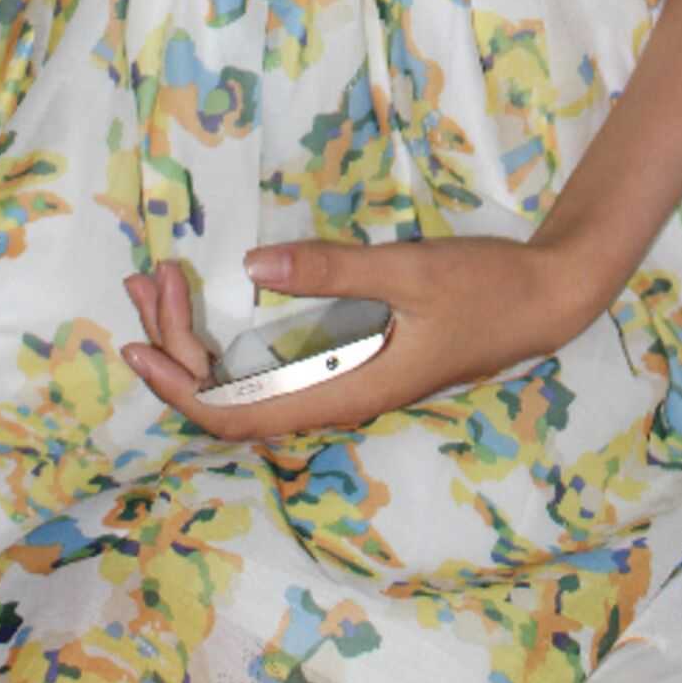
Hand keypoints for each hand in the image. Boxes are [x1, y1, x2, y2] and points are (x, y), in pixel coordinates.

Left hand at [119, 236, 607, 442]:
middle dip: (177, 348)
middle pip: (231, 401)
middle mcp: (335, 400)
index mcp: (344, 392)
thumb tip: (252, 265)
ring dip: (197, 341)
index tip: (137, 342)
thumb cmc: (483, 288)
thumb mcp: (409, 270)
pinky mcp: (351, 362)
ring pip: (248, 384)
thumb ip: (332, 270)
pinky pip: (272, 367)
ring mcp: (342, 383)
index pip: (237, 416)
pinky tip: (215, 299)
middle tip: (149, 279)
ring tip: (158, 285)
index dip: (179, 386)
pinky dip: (231, 335)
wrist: (544, 300)